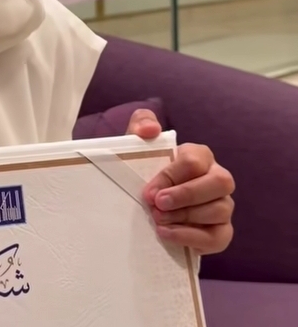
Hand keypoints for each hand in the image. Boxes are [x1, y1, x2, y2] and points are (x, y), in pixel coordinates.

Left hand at [127, 109, 234, 254]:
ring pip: (221, 210)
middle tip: (158, 205)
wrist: (143, 201)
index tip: (149, 192)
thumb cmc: (144, 168)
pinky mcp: (221, 231)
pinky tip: (167, 235)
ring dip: (187, 218)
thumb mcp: (137, 141)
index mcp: (200, 155)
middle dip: (187, 195)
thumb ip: (142, 122)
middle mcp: (218, 178)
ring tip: (158, 220)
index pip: (194, 161)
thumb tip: (151, 129)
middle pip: (220, 182)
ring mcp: (223, 205)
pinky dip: (192, 238)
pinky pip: (219, 237)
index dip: (171, 177)